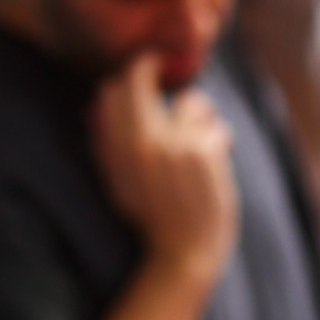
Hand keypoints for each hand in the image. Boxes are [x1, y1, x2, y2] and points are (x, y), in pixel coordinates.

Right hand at [92, 54, 238, 284]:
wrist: (182, 252)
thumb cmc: (150, 219)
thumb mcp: (118, 184)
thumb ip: (107, 145)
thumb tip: (101, 100)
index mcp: (115, 151)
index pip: (114, 90)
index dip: (129, 77)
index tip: (142, 74)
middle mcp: (141, 143)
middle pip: (143, 79)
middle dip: (154, 68)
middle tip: (162, 68)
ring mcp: (174, 145)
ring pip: (192, 100)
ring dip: (198, 114)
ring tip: (197, 135)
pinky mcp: (204, 153)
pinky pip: (216, 126)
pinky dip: (217, 140)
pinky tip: (214, 158)